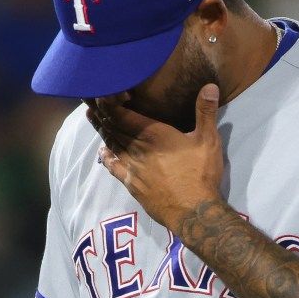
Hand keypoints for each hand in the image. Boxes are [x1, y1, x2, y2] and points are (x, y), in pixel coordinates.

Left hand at [91, 84, 224, 228]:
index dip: (108, 101)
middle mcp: (137, 147)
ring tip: (91, 115)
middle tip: (88, 96)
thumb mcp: (208, 141)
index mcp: (152, 133)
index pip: (121, 113)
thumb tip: (210, 85)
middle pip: (112, 126)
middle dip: (100, 110)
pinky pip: (114, 167)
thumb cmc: (200, 174)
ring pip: (111, 143)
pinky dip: (106, 157)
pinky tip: (102, 151)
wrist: (193, 212)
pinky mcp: (132, 183)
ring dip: (101, 128)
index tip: (101, 89)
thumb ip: (206, 112)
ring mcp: (132, 166)